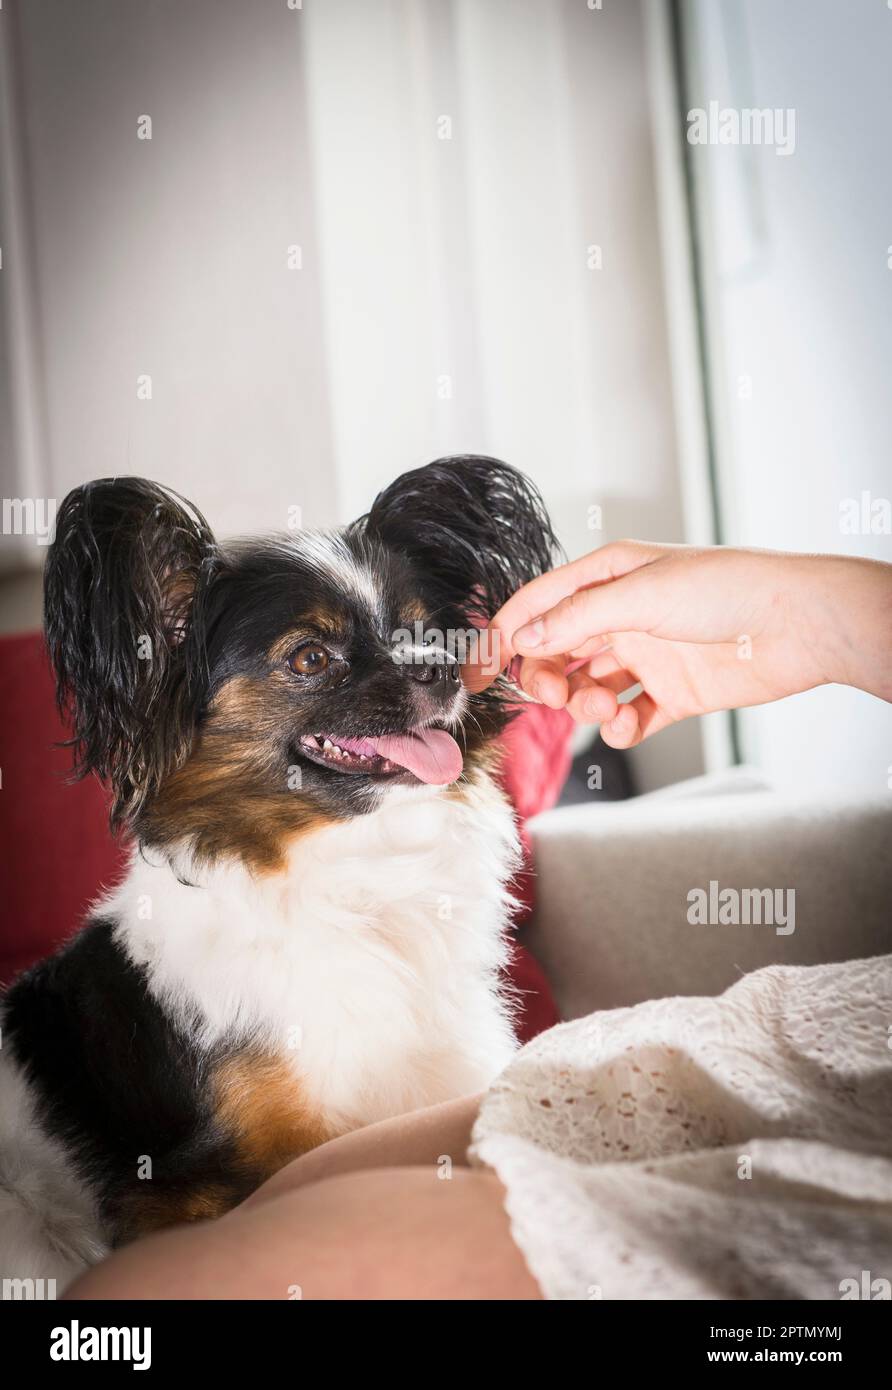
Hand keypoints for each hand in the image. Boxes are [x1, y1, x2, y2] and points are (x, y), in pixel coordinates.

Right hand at [463, 542, 891, 748]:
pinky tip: (633, 722)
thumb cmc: (727, 590)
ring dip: (585, 705)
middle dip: (547, 679)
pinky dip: (622, 728)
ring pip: (588, 688)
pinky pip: (629, 717)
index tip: (476, 672)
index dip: (502, 637)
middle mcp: (622, 616)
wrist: (799, 624)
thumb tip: (521, 638)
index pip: (537, 606)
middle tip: (555, 697)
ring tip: (605, 709)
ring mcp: (646, 656)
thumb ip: (576, 619)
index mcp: (608, 578)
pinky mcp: (672, 693)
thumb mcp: (640, 595)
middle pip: (557, 653)